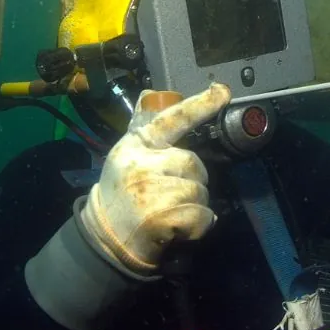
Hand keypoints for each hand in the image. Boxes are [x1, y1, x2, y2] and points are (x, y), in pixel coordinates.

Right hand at [80, 84, 231, 273]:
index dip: (201, 104)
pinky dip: (199, 225)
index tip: (224, 91)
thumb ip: (144, 130)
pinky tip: (178, 229)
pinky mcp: (162, 217)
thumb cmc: (121, 194)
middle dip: (192, 180)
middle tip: (170, 196)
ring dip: (194, 205)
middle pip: (194, 163)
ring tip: (169, 213)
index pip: (172, 120)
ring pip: (200, 191)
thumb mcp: (126, 157)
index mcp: (136, 145)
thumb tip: (152, 95)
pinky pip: (203, 215)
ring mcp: (151, 191)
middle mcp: (142, 164)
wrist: (105, 238)